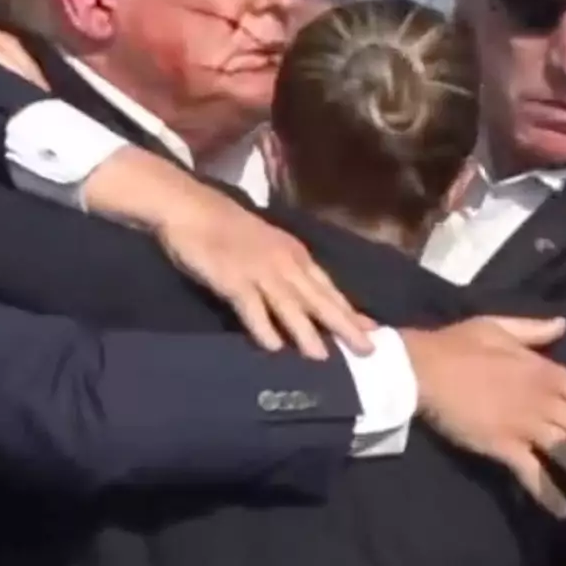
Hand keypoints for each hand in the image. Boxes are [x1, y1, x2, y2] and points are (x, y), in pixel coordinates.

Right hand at [80, 149, 372, 357]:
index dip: (350, 311)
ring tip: (323, 357)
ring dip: (307, 332)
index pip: (328, 287)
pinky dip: (262, 327)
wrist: (191, 207)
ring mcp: (258, 271)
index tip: (374, 331)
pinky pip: (251, 307)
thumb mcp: (267, 244)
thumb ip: (285, 268)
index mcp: (294, 254)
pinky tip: (273, 348)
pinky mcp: (232, 279)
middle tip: (366, 350)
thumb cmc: (226, 226)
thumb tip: (302, 295)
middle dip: (344, 326)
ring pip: (289, 306)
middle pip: (318, 299)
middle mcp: (283, 263)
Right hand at [403, 316, 565, 517]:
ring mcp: (525, 426)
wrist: (423, 370)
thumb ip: (533, 329)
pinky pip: (534, 475)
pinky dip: (550, 494)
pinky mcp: (504, 447)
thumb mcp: (497, 326)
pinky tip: (562, 510)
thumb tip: (563, 324)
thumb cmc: (456, 345)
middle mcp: (543, 401)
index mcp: (544, 371)